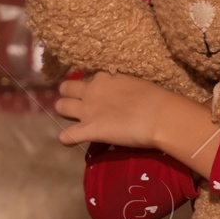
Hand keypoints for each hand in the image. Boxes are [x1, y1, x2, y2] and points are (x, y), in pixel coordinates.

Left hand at [55, 71, 171, 148]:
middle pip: (66, 88)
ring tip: (76, 122)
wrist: (159, 115)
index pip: (88, 79)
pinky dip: (67, 139)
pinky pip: (66, 136)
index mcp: (104, 77)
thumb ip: (122, 88)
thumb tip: (123, 96)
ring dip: (65, 113)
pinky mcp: (89, 130)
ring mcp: (87, 111)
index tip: (98, 95)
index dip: (90, 87)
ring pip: (60, 107)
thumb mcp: (135, 84)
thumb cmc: (155, 97)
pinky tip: (73, 140)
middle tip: (81, 107)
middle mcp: (92, 90)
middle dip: (69, 96)